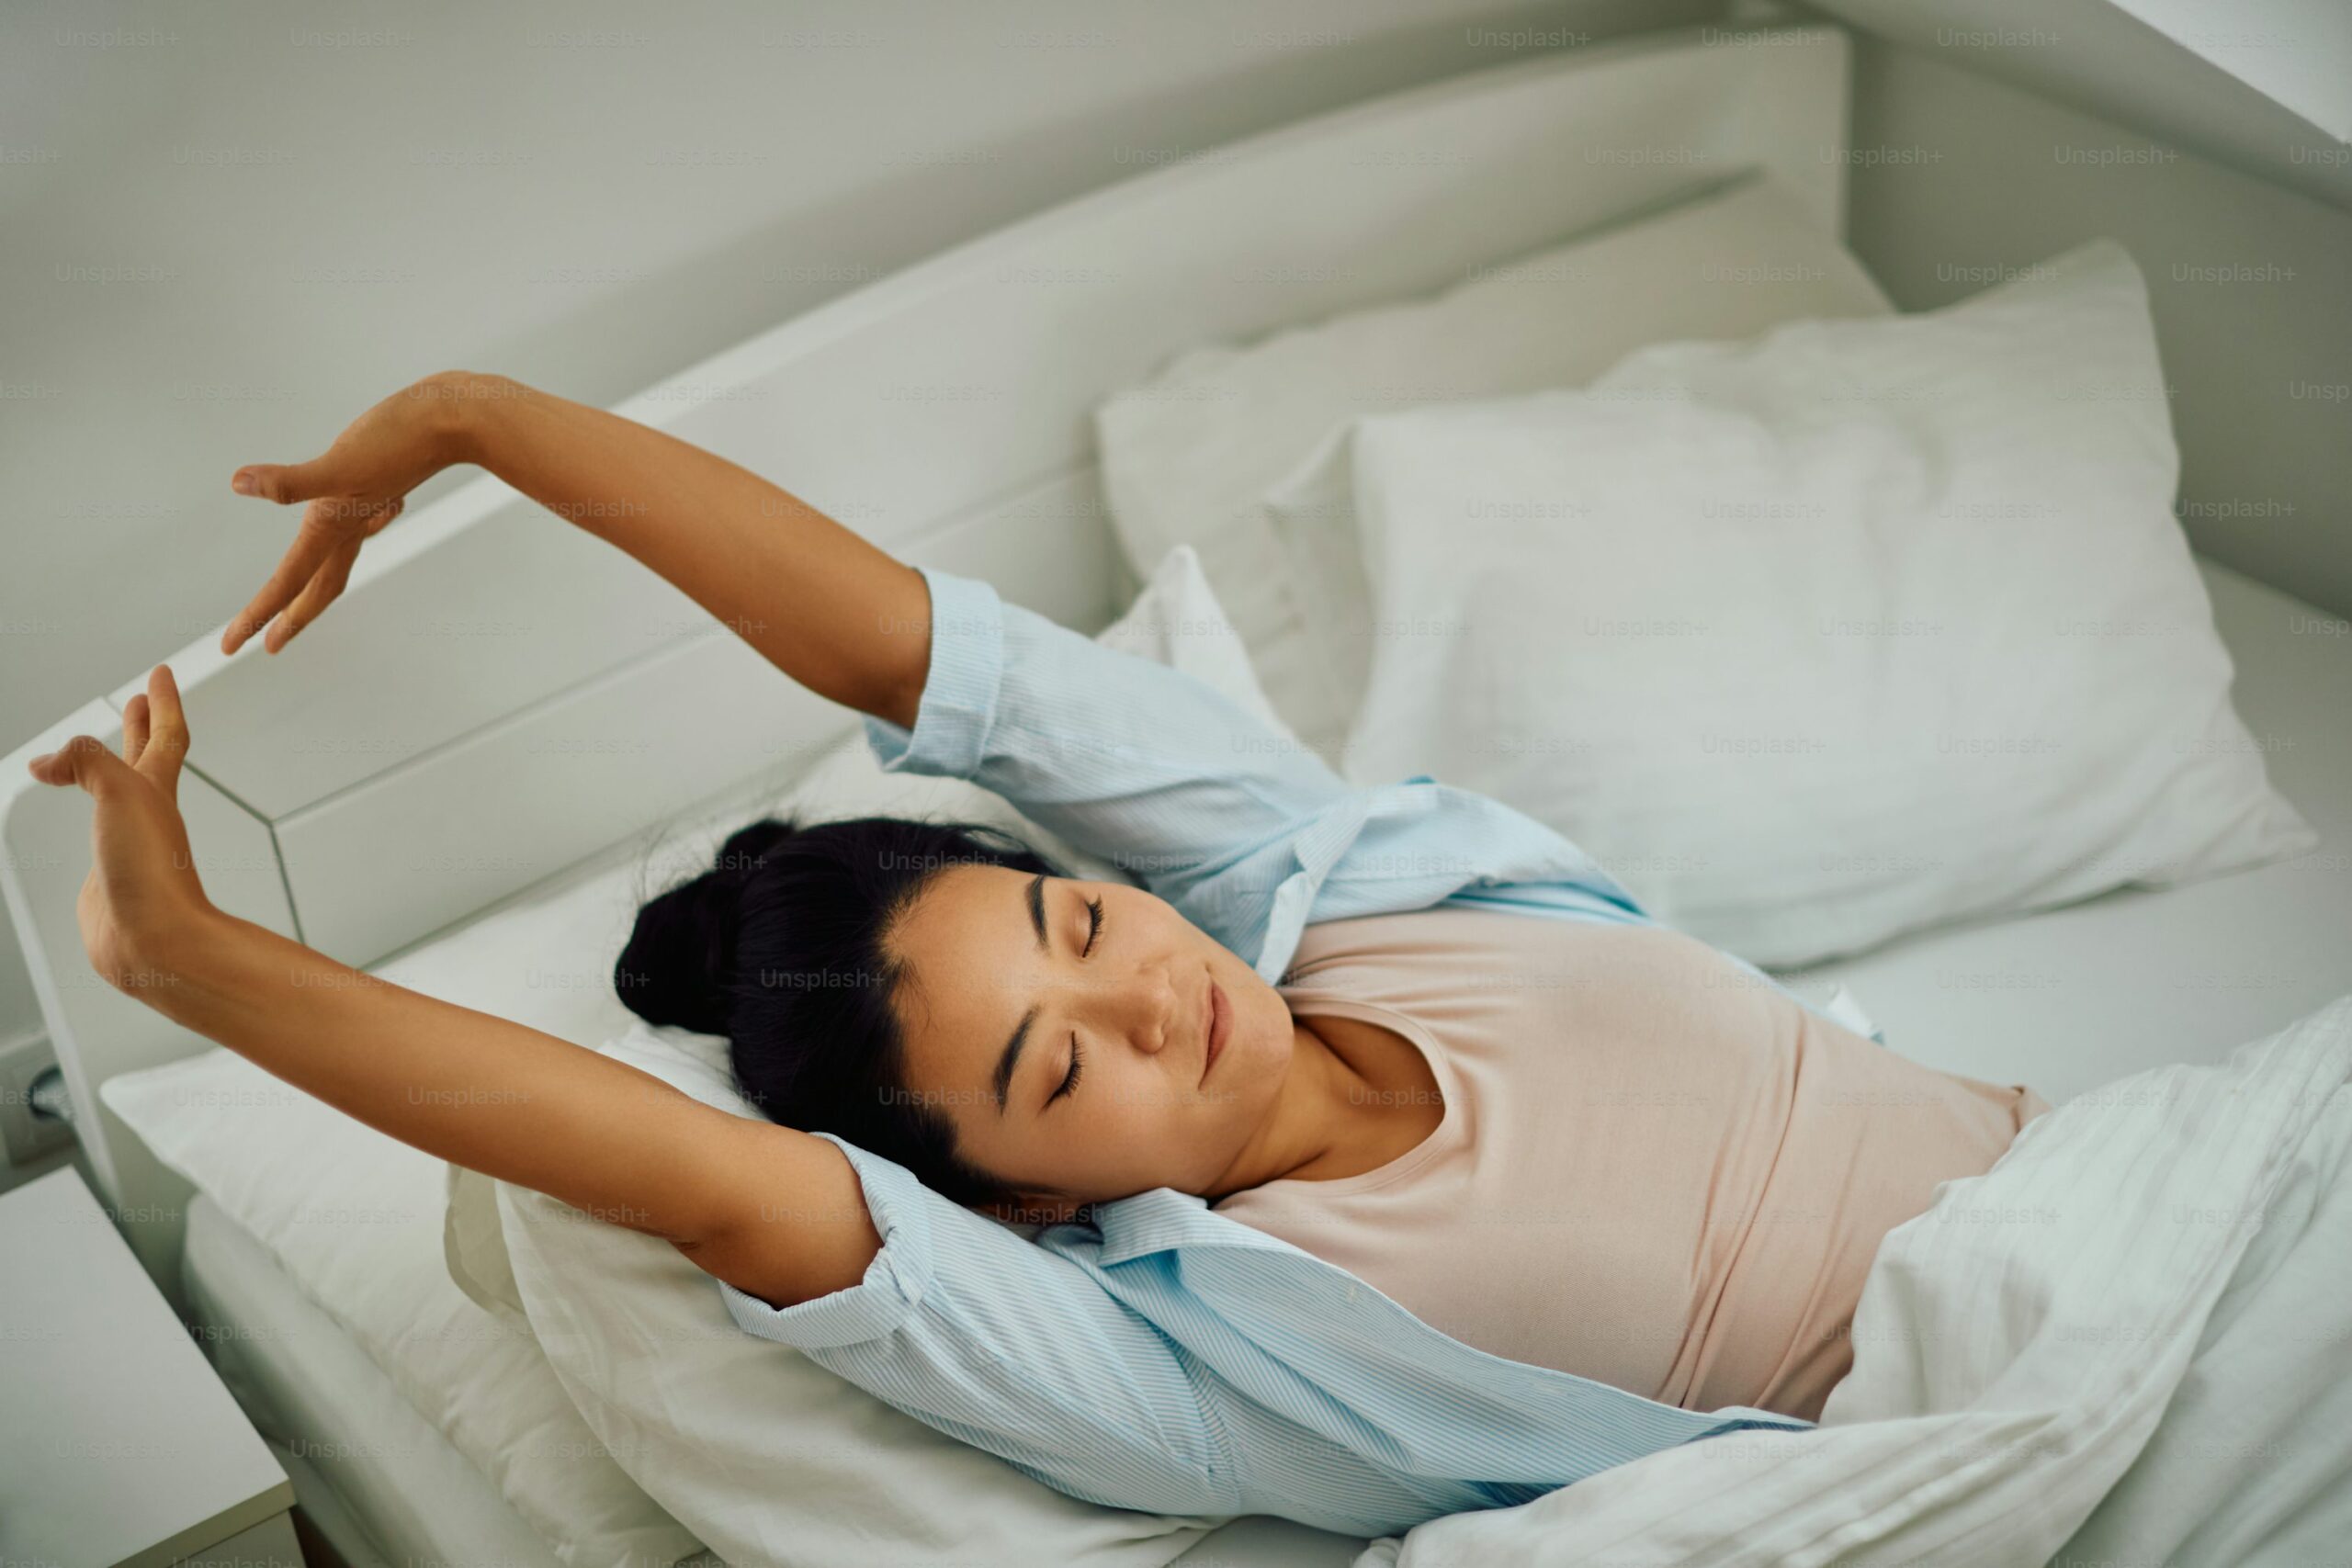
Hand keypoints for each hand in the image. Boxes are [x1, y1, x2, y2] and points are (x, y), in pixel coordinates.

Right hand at [26, 666, 214, 990]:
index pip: (166, 734)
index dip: (163, 702)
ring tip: (99, 759)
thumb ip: (85, 762)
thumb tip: (47, 763)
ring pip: (120, 798)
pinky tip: (91, 825)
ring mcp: (128, 848)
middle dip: (143, 727)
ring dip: (114, 772)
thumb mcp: (120, 791)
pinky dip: (92, 821)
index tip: (161, 674)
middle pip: (147, 759)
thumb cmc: (153, 872)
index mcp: (156, 790)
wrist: (156, 942)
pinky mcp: (109, 879)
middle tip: (141, 702)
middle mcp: (147, 816)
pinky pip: (96, 838)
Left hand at [224, 371, 488, 654]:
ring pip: (337, 559)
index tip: (230, 647)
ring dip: (316, 585)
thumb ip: (290, 482)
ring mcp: (369, 508)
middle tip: (266, 644)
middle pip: (318, 585)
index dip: (256, 615)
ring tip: (300, 598)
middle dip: (291, 617)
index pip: (288, 582)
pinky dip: (343, 534)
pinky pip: (356, 521)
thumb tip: (238, 483)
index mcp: (334, 526)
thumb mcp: (339, 462)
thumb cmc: (402, 440)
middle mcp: (352, 524)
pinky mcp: (380, 483)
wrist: (456, 419)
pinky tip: (345, 521)